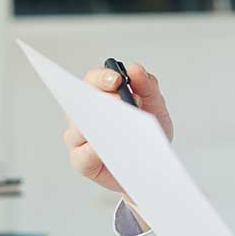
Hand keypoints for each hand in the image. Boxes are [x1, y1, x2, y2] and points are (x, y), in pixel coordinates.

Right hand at [62, 61, 172, 195]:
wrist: (153, 166)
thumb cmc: (148, 133)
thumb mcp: (155, 107)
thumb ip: (147, 87)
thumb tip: (134, 68)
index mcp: (99, 96)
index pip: (93, 80)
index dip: (102, 77)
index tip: (118, 79)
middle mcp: (83, 114)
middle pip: (80, 102)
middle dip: (100, 100)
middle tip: (120, 101)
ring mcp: (79, 138)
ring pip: (78, 129)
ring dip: (98, 126)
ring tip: (119, 125)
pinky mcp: (82, 162)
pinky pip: (82, 156)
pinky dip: (94, 151)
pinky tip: (110, 147)